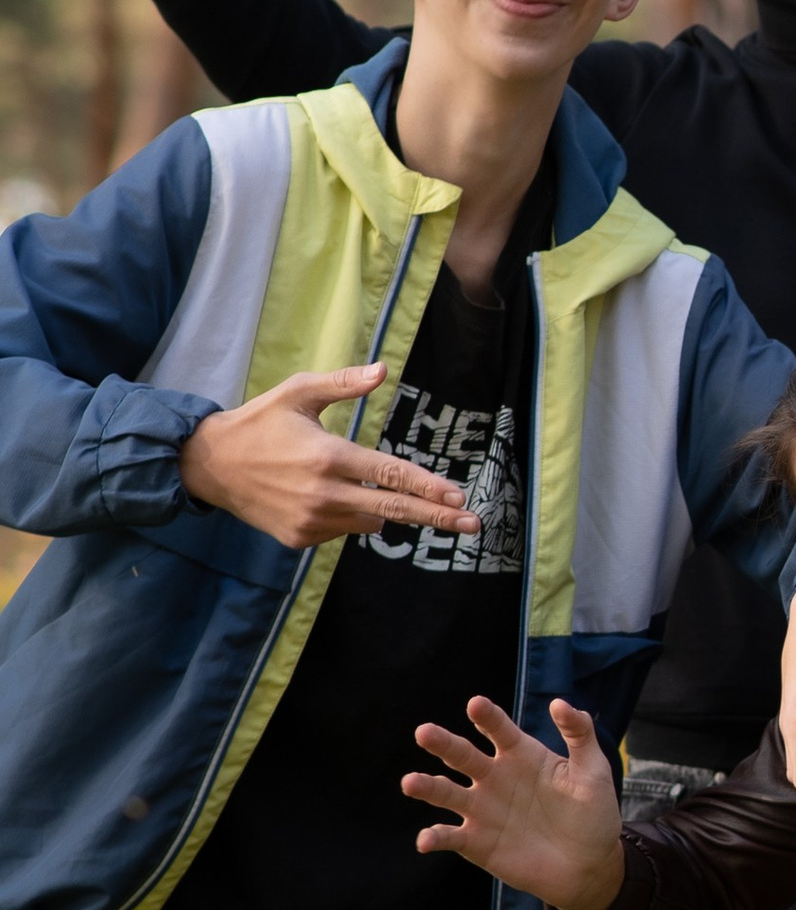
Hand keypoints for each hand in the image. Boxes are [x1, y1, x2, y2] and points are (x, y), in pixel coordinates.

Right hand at [179, 364, 480, 548]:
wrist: (208, 465)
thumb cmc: (259, 423)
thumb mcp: (297, 393)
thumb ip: (343, 384)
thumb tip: (383, 371)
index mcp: (327, 457)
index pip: (390, 474)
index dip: (427, 487)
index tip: (458, 497)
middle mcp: (323, 494)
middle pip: (393, 509)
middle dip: (437, 517)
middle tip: (473, 525)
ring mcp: (311, 521)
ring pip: (370, 521)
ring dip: (378, 508)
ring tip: (354, 485)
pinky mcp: (299, 538)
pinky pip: (343, 529)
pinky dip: (346, 515)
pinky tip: (320, 495)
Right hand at [405, 696, 626, 909]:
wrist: (589, 865)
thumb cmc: (593, 814)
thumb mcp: (594, 771)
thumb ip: (580, 736)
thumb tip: (562, 703)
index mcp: (521, 755)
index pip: (499, 730)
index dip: (488, 717)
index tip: (476, 704)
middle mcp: (495, 777)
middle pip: (462, 755)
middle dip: (443, 743)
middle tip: (424, 732)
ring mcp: (482, 810)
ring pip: (446, 793)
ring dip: (427, 787)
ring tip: (410, 782)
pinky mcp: (476, 842)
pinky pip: (449, 837)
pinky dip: (434, 837)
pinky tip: (426, 840)